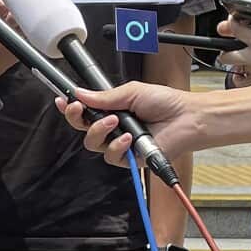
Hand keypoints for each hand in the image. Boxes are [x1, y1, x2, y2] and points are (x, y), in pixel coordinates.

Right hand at [56, 83, 200, 166]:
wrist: (187, 118)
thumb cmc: (165, 102)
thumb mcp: (131, 92)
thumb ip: (104, 97)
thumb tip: (80, 93)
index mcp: (111, 109)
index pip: (84, 111)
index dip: (70, 108)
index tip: (62, 100)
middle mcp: (113, 127)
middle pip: (82, 129)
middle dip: (76, 118)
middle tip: (79, 109)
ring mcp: (120, 144)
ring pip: (93, 143)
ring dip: (99, 131)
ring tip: (114, 121)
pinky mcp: (130, 158)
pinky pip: (112, 156)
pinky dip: (117, 146)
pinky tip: (128, 138)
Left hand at [215, 0, 250, 86]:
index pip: (234, 29)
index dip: (230, 23)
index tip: (233, 20)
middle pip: (226, 55)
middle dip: (225, 48)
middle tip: (231, 43)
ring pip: (234, 70)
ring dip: (234, 63)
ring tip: (240, 57)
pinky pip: (243, 83)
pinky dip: (241, 78)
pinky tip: (245, 71)